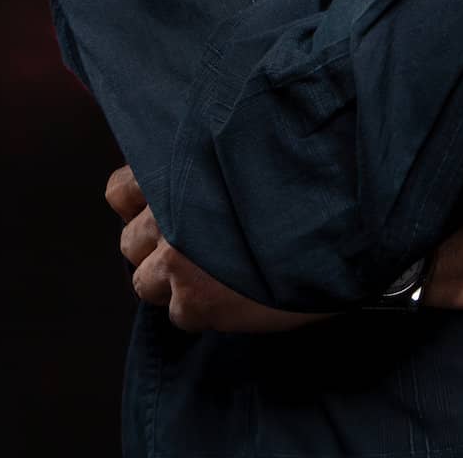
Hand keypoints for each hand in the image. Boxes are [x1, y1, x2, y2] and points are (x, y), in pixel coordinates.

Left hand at [106, 165, 337, 333]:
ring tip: (213, 274)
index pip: (121, 189)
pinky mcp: (195, 299)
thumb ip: (214, 163)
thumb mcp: (252, 148)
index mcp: (179, 166)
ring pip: (144, 283)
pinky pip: (178, 315)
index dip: (141, 201)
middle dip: (156, 245)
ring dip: (172, 281)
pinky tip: (234, 294)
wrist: (341, 215)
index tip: (163, 206)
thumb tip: (200, 176)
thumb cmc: (305, 174)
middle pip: (130, 241)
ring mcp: (176, 257)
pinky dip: (201, 309)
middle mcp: (168, 209)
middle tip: (193, 244)